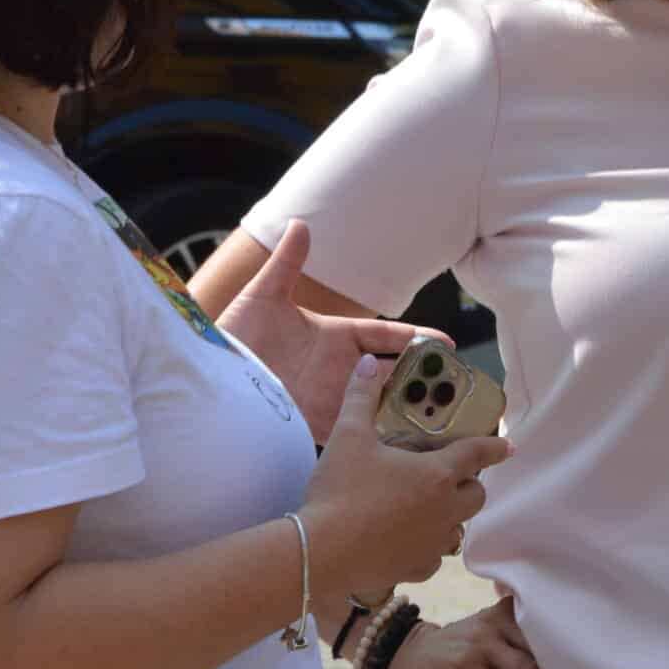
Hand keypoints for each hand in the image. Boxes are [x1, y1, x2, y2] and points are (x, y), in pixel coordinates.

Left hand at [216, 219, 438, 443]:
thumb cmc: (236, 335)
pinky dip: (381, 437)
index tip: (450, 343)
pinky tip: (403, 446)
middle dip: (425, 378)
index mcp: (337, 337)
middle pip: (394, 372)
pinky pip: (359, 433)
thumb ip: (287, 264)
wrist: (210, 382)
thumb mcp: (263, 297)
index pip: (388, 337)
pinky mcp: (319, 426)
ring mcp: (333, 398)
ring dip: (409, 409)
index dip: (419, 339)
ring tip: (441, 418)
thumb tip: (301, 223)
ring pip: (382, 404)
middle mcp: (340, 369)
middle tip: (457, 385)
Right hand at [301, 355, 504, 600]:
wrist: (321, 552)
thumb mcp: (348, 436)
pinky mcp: (418, 569)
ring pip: (458, 528)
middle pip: (476, 495)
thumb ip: (361, 398)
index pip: (477, 455)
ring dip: (451, 516)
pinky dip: (428, 546)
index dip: (495, 448)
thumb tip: (368, 365)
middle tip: (451, 476)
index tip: (510, 446)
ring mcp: (433, 543)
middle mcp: (445, 509)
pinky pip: (435, 556)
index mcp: (437, 474)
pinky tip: (410, 540)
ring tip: (429, 508)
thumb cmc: (340, 490)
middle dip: (470, 484)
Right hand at [385, 595, 584, 668]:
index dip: (580, 651)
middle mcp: (499, 621)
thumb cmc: (461, 651)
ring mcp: (482, 643)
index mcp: (511, 610)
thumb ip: (523, 640)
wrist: (409, 655)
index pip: (553, 629)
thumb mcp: (491, 634)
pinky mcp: (466, 668)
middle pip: (546, 653)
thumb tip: (572, 664)